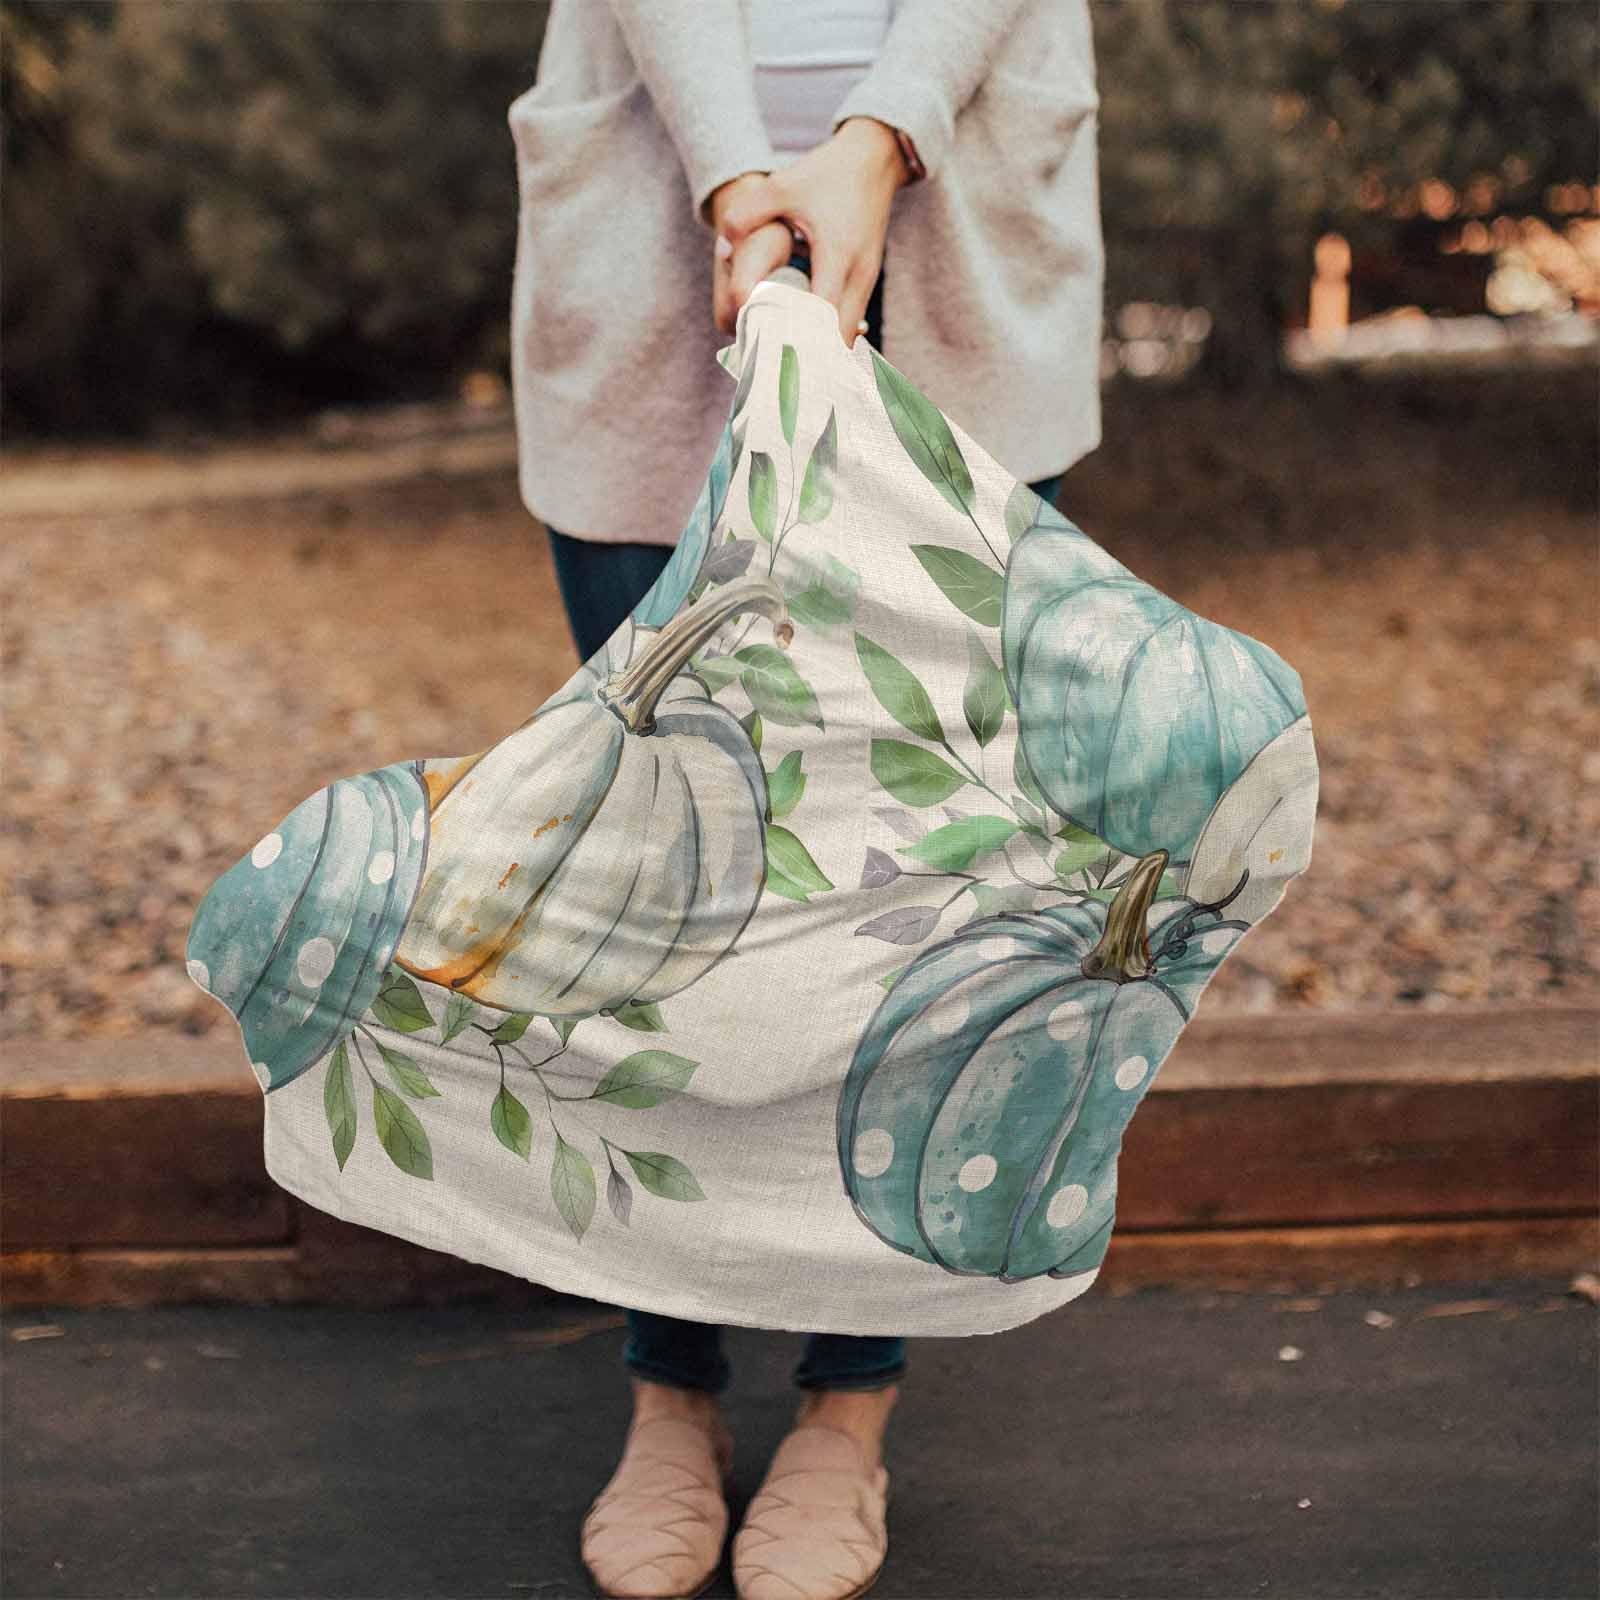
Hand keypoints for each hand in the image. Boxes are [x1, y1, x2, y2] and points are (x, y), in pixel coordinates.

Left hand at [711, 118, 908, 347]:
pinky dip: (828, 337)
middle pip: (839, 340)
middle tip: (777, 375)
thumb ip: (747, 214)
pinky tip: (803, 344)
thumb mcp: (783, 186)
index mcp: (837, 255)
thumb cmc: (828, 173)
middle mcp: (858, 275)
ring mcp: (867, 281)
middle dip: (810, 360)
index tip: (774, 361)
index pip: (821, 317)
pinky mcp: (866, 282)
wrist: (873, 159)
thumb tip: (721, 247)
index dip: (799, 342)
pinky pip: (849, 322)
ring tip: (787, 365)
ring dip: (820, 351)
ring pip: (846, 335)